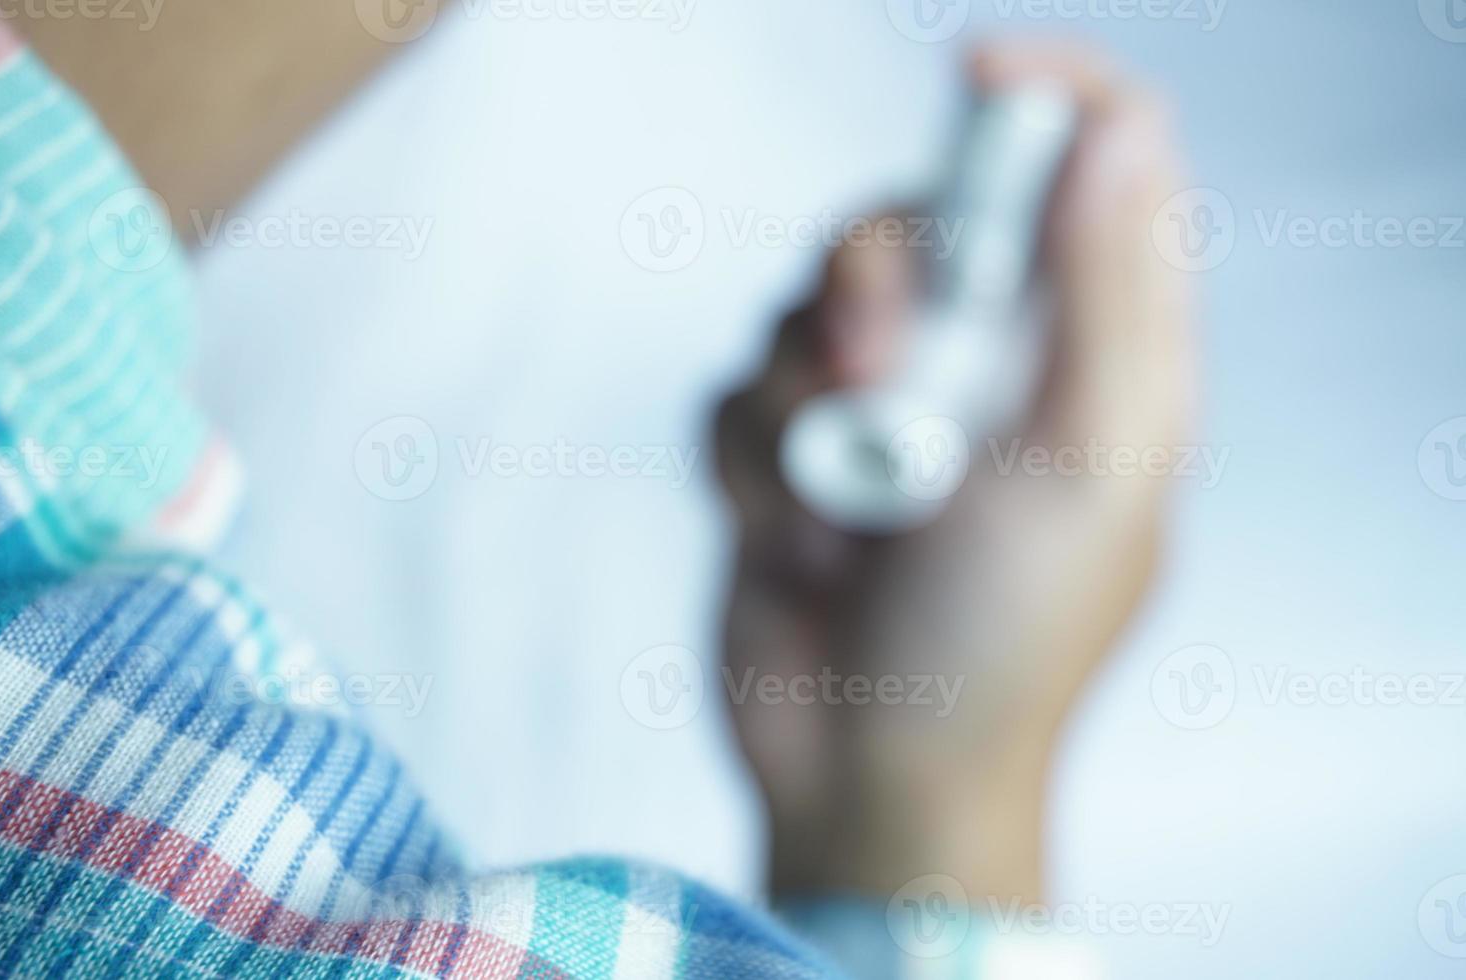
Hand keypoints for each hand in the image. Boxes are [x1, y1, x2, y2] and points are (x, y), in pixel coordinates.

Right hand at [715, 41, 1193, 902]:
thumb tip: (1119, 132)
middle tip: (875, 373)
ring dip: (809, 403)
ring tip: (843, 510)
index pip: (1092, 168)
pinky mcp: (789, 459)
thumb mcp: (1092, 465)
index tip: (977, 73)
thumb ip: (1108, 292)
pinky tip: (797, 544)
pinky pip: (740, 393)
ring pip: (807, 305)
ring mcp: (879, 415)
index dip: (1042, 99)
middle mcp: (983, 369)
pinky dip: (758, 463)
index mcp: (1087, 357)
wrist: (873, 773)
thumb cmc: (1002, 645)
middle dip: (877, 285)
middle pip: (917, 218)